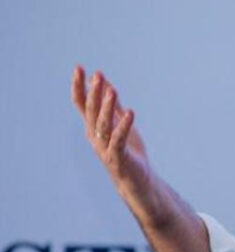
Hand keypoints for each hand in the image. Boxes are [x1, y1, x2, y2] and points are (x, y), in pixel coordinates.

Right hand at [71, 65, 162, 226]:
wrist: (139, 183)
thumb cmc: (129, 153)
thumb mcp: (121, 125)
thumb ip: (112, 106)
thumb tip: (105, 83)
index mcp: (94, 128)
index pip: (82, 104)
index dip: (79, 87)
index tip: (79, 67)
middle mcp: (95, 137)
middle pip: (91, 112)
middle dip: (93, 93)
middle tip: (97, 75)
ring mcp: (105, 148)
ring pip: (103, 125)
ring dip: (107, 107)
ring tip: (112, 90)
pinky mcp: (118, 158)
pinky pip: (119, 140)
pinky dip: (124, 126)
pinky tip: (130, 112)